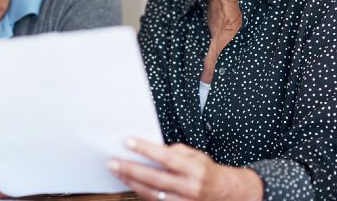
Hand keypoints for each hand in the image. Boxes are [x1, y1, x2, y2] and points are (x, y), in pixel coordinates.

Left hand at [108, 138, 263, 200]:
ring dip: (131, 182)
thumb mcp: (196, 156)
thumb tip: (151, 149)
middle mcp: (189, 187)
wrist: (224, 194)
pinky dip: (140, 192)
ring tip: (117, 171)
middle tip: (112, 161)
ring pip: (152, 194)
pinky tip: (129, 182)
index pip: (166, 158)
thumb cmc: (206, 171)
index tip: (128, 141)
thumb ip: (175, 152)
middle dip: (131, 169)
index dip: (146, 149)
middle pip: (154, 179)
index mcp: (194, 169)